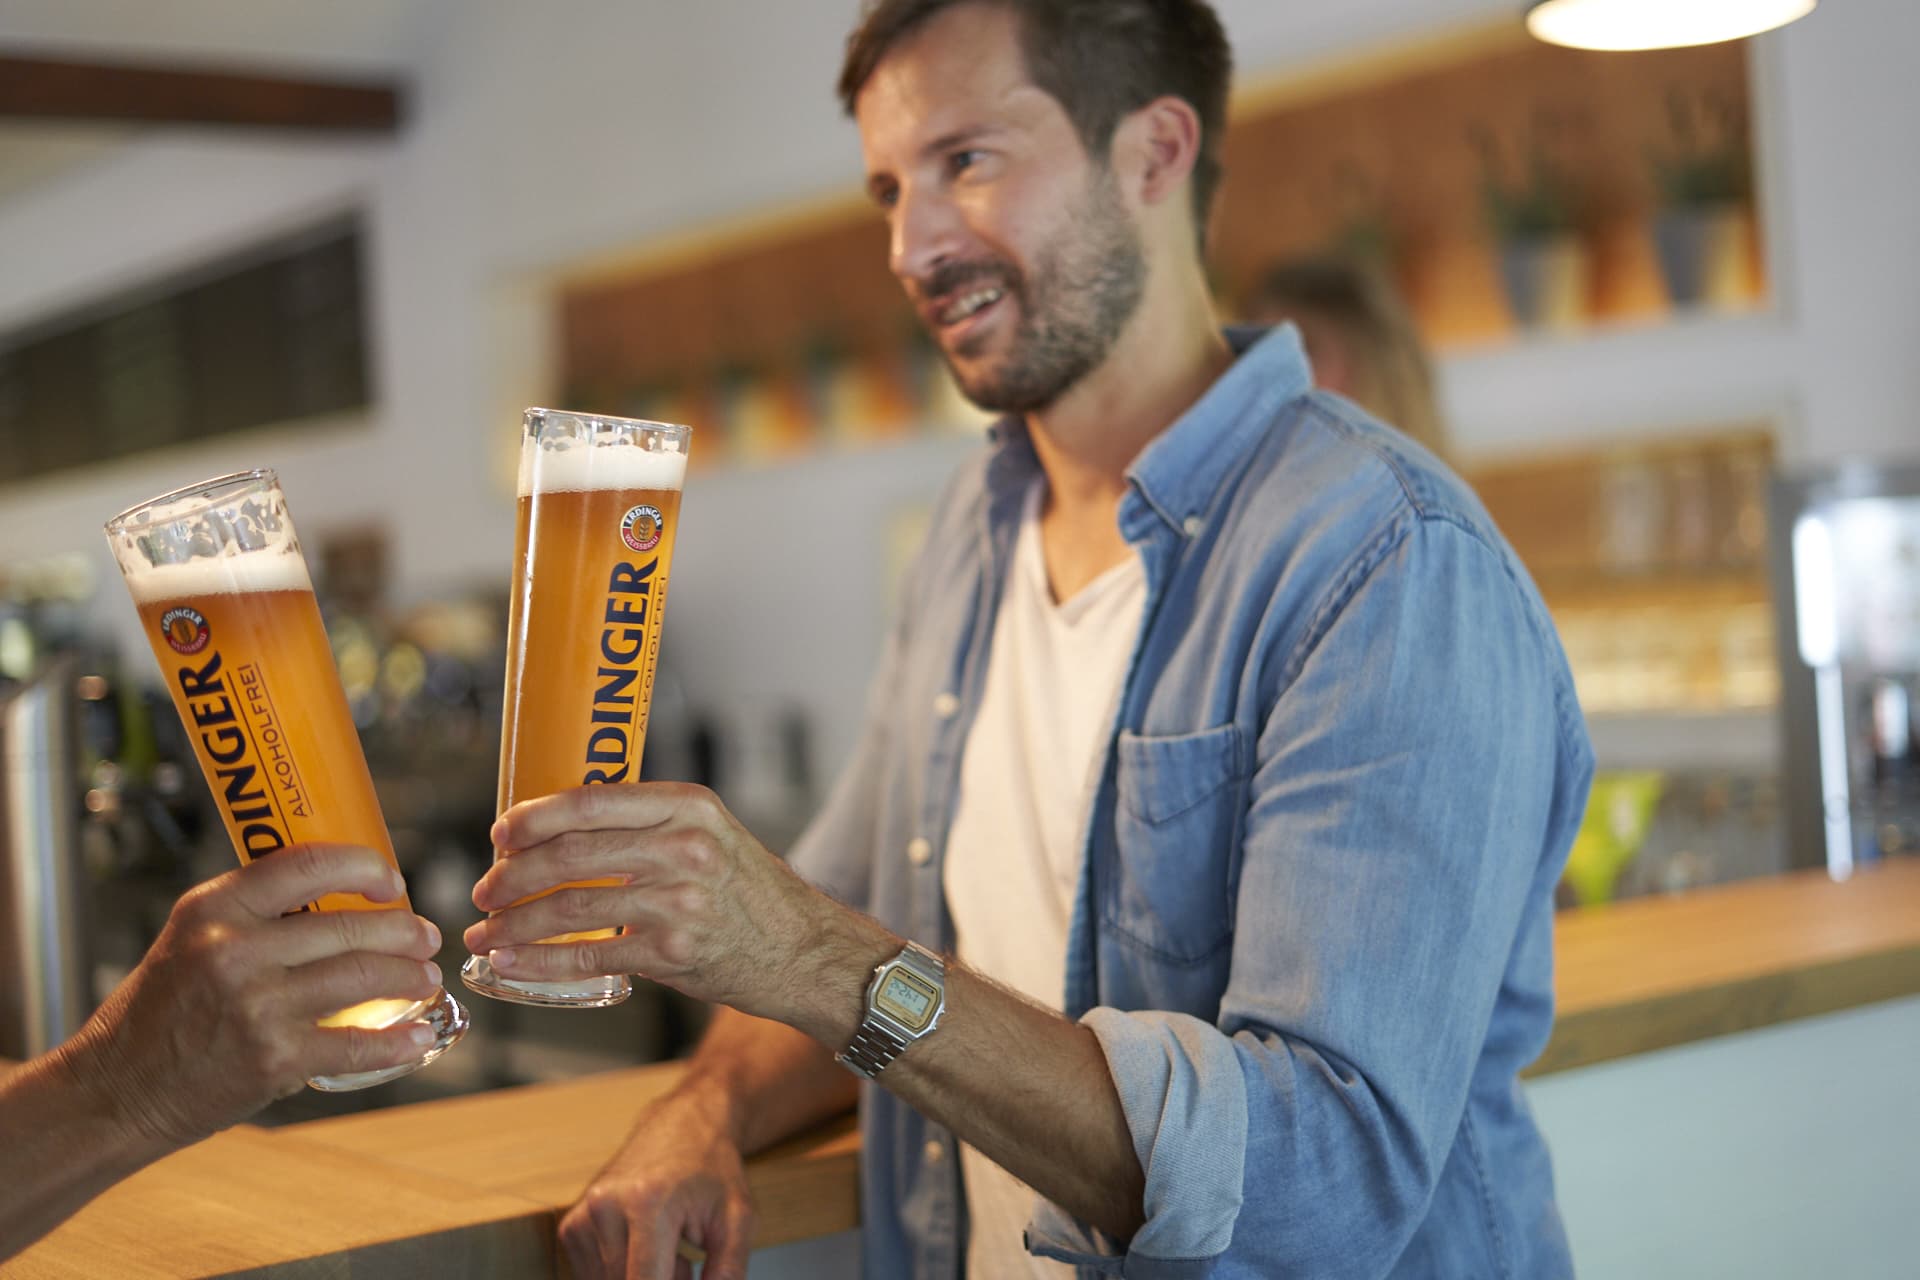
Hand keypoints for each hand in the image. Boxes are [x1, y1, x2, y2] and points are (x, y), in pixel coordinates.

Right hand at [64, 845, 443, 1146]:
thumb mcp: (192, 937)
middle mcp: (235, 949)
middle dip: (403, 930)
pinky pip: (357, 1042)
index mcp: (215, 908)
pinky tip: (419, 1035)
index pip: (308, 864)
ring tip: (425, 977)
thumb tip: (343, 895)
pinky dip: (398, 1040)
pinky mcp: (275, 1058)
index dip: (364, 866)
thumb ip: (255, 912)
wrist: (116, 1090)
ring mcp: (258, 1006)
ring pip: (363, 977)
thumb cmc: (160, 1010)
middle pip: (350, 926)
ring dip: (409, 976)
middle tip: (426, 936)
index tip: (391, 881)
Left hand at [464, 783, 883, 1030]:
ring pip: (572, 906)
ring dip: (516, 922)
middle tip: (485, 890)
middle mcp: (685, 847)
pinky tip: (513, 962)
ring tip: (487, 932)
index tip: (500, 834)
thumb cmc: (751, 893)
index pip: (591, 801)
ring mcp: (680, 900)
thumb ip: (648, 827)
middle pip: (572, 854)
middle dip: (513, 875)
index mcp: (689, 806)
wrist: (804, 950)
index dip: (533, 817)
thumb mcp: (711, 834)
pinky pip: (590, 954)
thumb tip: (563, 832)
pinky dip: (541, 961)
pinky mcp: (674, 952)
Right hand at [559, 1077, 754, 1279]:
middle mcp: (606, 1206)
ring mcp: (583, 1214)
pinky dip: (620, 1274)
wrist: (684, 1125)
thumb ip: (727, 1272)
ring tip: (668, 1249)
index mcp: (648, 1203)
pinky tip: (643, 1247)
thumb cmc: (712, 1170)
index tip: (683, 1278)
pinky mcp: (572, 1225)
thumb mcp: (738, 1219)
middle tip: (685, 1263)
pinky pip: (592, 1276)